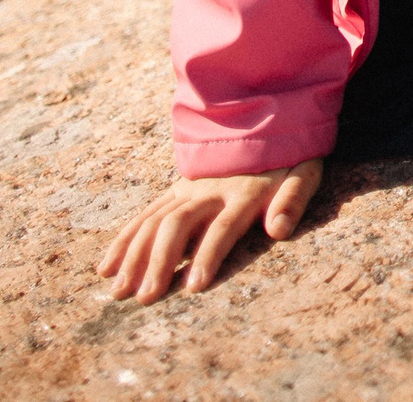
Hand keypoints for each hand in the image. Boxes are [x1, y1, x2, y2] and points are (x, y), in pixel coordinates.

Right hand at [97, 157, 323, 302]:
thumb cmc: (290, 156)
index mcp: (245, 191)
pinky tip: (107, 267)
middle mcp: (210, 190)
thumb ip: (293, 198)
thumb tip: (279, 229)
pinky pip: (145, 214)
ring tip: (120, 291)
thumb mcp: (305, 172)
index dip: (208, 255)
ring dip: (134, 256)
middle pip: (178, 225)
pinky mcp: (176, 189)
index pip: (223, 227)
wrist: (268, 115)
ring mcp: (189, 188)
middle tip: (146, 297)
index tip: (194, 286)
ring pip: (154, 221)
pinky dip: (124, 239)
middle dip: (160, 261)